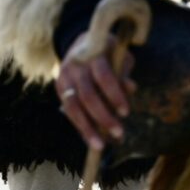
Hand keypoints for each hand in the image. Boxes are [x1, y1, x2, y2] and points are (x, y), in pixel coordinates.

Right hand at [55, 32, 135, 150]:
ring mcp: (64, 76)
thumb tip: (131, 88)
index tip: (126, 112)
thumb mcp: (120, 56)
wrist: (82, 42)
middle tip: (119, 134)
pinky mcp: (59, 86)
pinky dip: (80, 126)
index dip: (114, 94)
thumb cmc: (109, 52)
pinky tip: (91, 139)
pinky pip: (68, 110)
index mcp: (93, 53)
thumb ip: (124, 72)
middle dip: (103, 117)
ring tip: (100, 146)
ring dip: (87, 128)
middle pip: (87, 95)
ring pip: (72, 107)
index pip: (103, 76)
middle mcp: (75, 64)